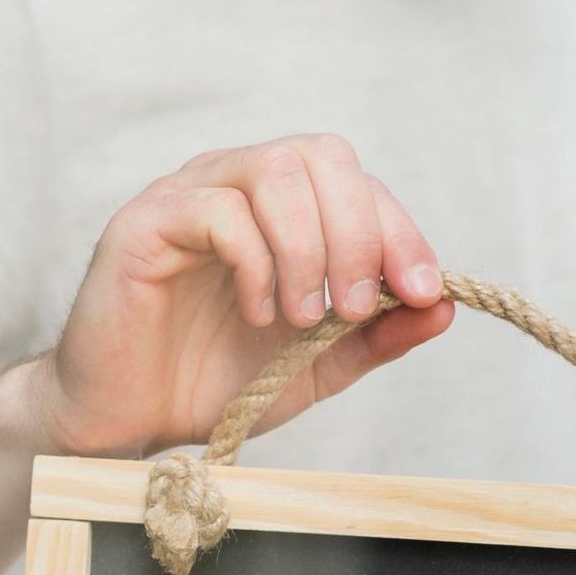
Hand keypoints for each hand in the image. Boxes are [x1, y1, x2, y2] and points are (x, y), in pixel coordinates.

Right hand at [32, 136, 453, 458]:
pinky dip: (254, 262)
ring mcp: (189, 194)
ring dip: (307, 248)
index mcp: (285, 209)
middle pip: (321, 154)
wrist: (129, 420)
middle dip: (358, 233)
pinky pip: (217, 208)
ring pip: (274, 170)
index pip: (357, 182)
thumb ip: (377, 336)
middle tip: (354, 308)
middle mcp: (238, 184)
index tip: (422, 293)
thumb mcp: (318, 366)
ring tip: (301, 318)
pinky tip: (257, 315)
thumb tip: (446, 308)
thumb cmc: (215, 381)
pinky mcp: (145, 221)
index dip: (399, 231)